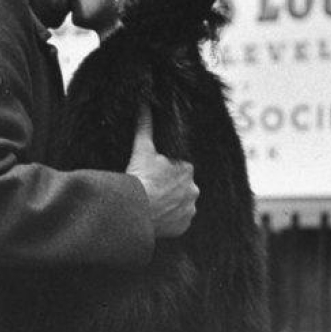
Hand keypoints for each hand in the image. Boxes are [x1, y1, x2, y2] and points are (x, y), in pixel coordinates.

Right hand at [126, 106, 198, 238]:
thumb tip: (145, 105)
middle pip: (181, 187)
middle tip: (150, 189)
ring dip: (170, 204)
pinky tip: (156, 216)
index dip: (165, 171)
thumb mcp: (141, 148)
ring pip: (180, 204)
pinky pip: (178, 221)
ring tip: (151, 203)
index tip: (152, 175)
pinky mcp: (183, 227)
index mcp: (187, 169)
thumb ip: (145, 126)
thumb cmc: (140, 178)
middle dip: (169, 188)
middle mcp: (194, 190)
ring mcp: (189, 210)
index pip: (179, 168)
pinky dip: (169, 219)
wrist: (136, 211)